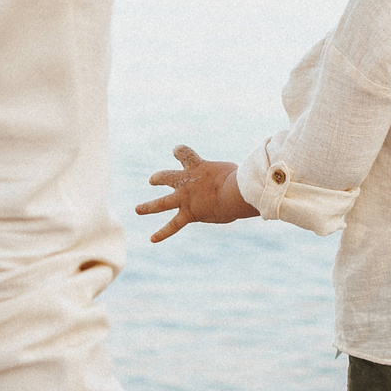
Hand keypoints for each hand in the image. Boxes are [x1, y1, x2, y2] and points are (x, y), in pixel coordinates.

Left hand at [135, 144, 255, 242]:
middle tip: (152, 180)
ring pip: (162, 203)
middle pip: (167, 177)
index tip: (176, 152)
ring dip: (148, 206)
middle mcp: (186, 181)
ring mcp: (185, 198)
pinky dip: (162, 232)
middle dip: (159, 178)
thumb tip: (251, 180)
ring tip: (138, 209)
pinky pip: (173, 225)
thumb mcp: (236, 172)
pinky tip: (152, 238)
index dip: (180, 152)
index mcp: (198, 166)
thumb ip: (235, 176)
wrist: (235, 192)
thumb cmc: (242, 180)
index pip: (184, 153)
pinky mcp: (189, 213)